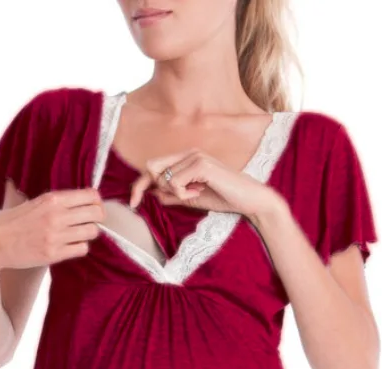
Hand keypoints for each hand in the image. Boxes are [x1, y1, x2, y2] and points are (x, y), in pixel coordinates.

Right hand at [0, 188, 105, 271]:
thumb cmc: (12, 221)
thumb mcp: (34, 202)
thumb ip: (55, 201)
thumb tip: (79, 199)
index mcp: (52, 199)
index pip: (90, 196)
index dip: (96, 202)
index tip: (93, 206)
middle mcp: (57, 216)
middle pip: (96, 214)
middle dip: (97, 218)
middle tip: (91, 221)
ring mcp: (56, 236)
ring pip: (92, 232)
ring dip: (89, 233)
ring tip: (80, 234)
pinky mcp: (54, 254)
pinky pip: (82, 249)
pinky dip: (80, 247)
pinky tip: (72, 245)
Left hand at [129, 149, 280, 222]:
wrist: (248, 200)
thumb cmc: (223, 198)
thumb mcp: (192, 198)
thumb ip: (173, 195)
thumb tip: (153, 194)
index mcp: (185, 158)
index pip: (152, 167)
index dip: (138, 185)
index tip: (132, 204)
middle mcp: (188, 152)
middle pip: (151, 167)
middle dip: (158, 187)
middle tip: (181, 196)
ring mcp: (195, 155)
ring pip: (163, 177)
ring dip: (176, 193)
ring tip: (196, 193)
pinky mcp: (201, 164)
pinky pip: (175, 182)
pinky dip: (183, 193)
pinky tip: (200, 192)